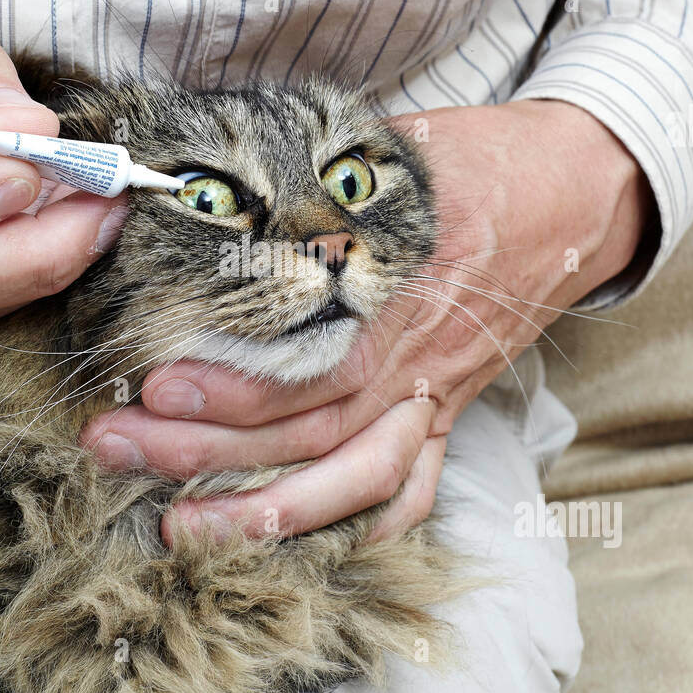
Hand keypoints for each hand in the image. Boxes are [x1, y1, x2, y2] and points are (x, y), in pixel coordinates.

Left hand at [82, 100, 651, 542]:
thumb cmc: (473, 161)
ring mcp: (438, 389)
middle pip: (313, 427)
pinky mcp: (450, 407)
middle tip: (115, 446)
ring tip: (181, 528)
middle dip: (209, 451)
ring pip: (357, 477)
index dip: (236, 384)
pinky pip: (416, 484)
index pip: (315, 356)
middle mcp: (419, 351)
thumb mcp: (392, 147)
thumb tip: (207, 184)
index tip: (156, 385)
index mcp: (402, 278)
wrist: (577, 191)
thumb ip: (311, 173)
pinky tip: (303, 545)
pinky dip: (366, 526)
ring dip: (270, 514)